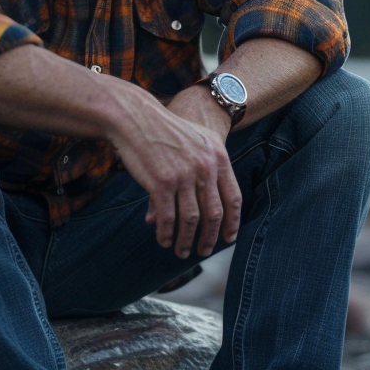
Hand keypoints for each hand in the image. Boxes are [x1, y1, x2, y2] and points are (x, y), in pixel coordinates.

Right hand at [107, 87, 240, 258]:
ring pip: (191, 219)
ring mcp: (184, 175)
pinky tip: (164, 240)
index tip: (228, 238)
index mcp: (218, 156)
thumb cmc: (165, 131)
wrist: (136, 117)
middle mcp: (205, 167)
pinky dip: (166, 233)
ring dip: (187, 240)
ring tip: (182, 251)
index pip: (233, 197)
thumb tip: (202, 202)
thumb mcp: (194, 143)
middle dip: (210, 237)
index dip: (232, 221)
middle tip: (204, 251)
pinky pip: (168, 217)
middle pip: (214, 213)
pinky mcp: (162, 182)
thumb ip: (202, 172)